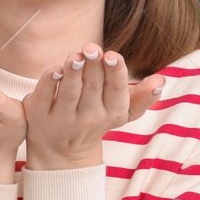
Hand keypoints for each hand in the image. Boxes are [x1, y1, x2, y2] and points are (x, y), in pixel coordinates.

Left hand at [24, 43, 164, 169]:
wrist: (61, 152)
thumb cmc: (97, 119)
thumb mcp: (123, 112)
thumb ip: (143, 96)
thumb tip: (161, 81)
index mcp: (112, 113)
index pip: (116, 91)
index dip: (114, 73)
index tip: (112, 56)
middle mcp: (88, 119)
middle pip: (93, 88)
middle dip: (93, 67)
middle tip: (92, 47)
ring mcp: (62, 120)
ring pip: (69, 93)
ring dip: (73, 72)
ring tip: (76, 55)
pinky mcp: (39, 116)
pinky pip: (43, 97)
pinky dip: (48, 82)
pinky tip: (55, 69)